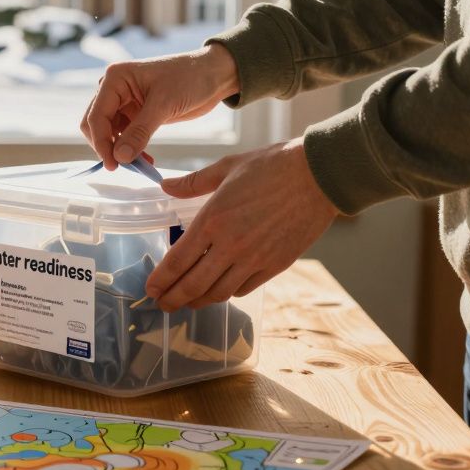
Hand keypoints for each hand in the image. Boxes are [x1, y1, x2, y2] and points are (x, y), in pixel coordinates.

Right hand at [82, 43, 238, 168]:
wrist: (213, 75)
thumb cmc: (190, 78)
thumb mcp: (164, 105)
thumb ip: (140, 132)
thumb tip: (120, 157)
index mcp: (115, 78)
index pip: (96, 116)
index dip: (101, 142)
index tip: (113, 164)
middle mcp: (114, 88)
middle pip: (96, 124)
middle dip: (107, 146)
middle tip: (123, 167)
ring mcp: (124, 102)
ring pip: (109, 133)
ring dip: (120, 150)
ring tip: (139, 165)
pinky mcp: (136, 113)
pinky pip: (124, 136)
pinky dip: (131, 149)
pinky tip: (145, 159)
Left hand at [148, 137, 337, 310]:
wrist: (319, 175)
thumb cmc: (273, 166)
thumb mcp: (227, 167)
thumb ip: (194, 182)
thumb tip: (166, 186)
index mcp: (213, 220)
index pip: (177, 260)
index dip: (160, 279)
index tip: (150, 288)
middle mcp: (230, 245)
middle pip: (194, 285)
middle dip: (173, 299)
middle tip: (162, 304)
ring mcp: (254, 259)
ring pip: (218, 292)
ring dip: (198, 301)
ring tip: (187, 302)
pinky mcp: (275, 265)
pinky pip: (244, 288)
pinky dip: (228, 293)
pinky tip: (220, 289)